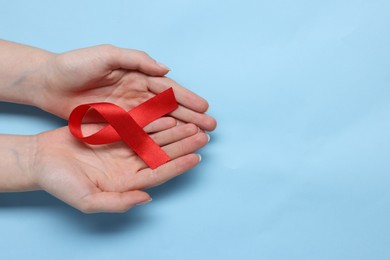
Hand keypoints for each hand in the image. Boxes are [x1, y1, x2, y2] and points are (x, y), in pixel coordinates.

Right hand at [33, 121, 208, 212]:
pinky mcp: (115, 134)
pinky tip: (168, 116)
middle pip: (161, 155)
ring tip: (191, 125)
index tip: (197, 158)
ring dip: (173, 132)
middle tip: (202, 136)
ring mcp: (123, 149)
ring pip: (154, 139)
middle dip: (183, 146)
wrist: (41, 159)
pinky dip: (153, 121)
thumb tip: (147, 198)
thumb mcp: (87, 200)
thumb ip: (118, 202)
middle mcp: (128, 166)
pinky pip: (138, 126)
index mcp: (126, 183)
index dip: (178, 166)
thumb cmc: (60, 183)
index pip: (158, 174)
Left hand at [39, 45, 215, 130]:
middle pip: (169, 107)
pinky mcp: (117, 124)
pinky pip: (141, 132)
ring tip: (197, 137)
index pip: (167, 89)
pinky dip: (158, 138)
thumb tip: (165, 69)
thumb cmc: (74, 65)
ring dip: (179, 129)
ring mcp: (128, 111)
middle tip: (210, 127)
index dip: (187, 98)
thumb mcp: (106, 55)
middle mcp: (136, 94)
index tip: (204, 108)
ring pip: (159, 122)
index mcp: (137, 76)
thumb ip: (136, 59)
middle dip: (190, 117)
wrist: (47, 82)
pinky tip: (171, 145)